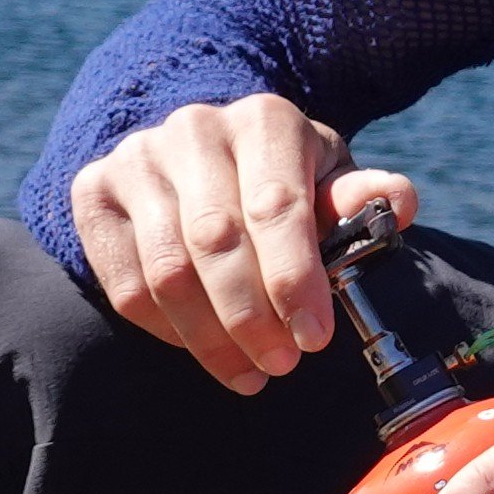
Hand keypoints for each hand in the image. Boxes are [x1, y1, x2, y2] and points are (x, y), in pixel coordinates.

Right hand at [69, 94, 417, 395]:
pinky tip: (202, 347)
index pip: (277, 206)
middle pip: (216, 240)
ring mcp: (137, 157)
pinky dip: (165, 330)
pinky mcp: (93, 191)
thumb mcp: (327, 185)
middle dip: (251, 317)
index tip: (314, 338)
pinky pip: (124, 282)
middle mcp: (194, 128)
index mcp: (265, 121)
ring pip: (167, 269)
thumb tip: (400, 201)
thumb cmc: (282, 183)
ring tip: (249, 373)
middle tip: (281, 365)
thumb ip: (359, 200)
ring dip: (209, 337)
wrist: (201, 159)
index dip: (295, 279)